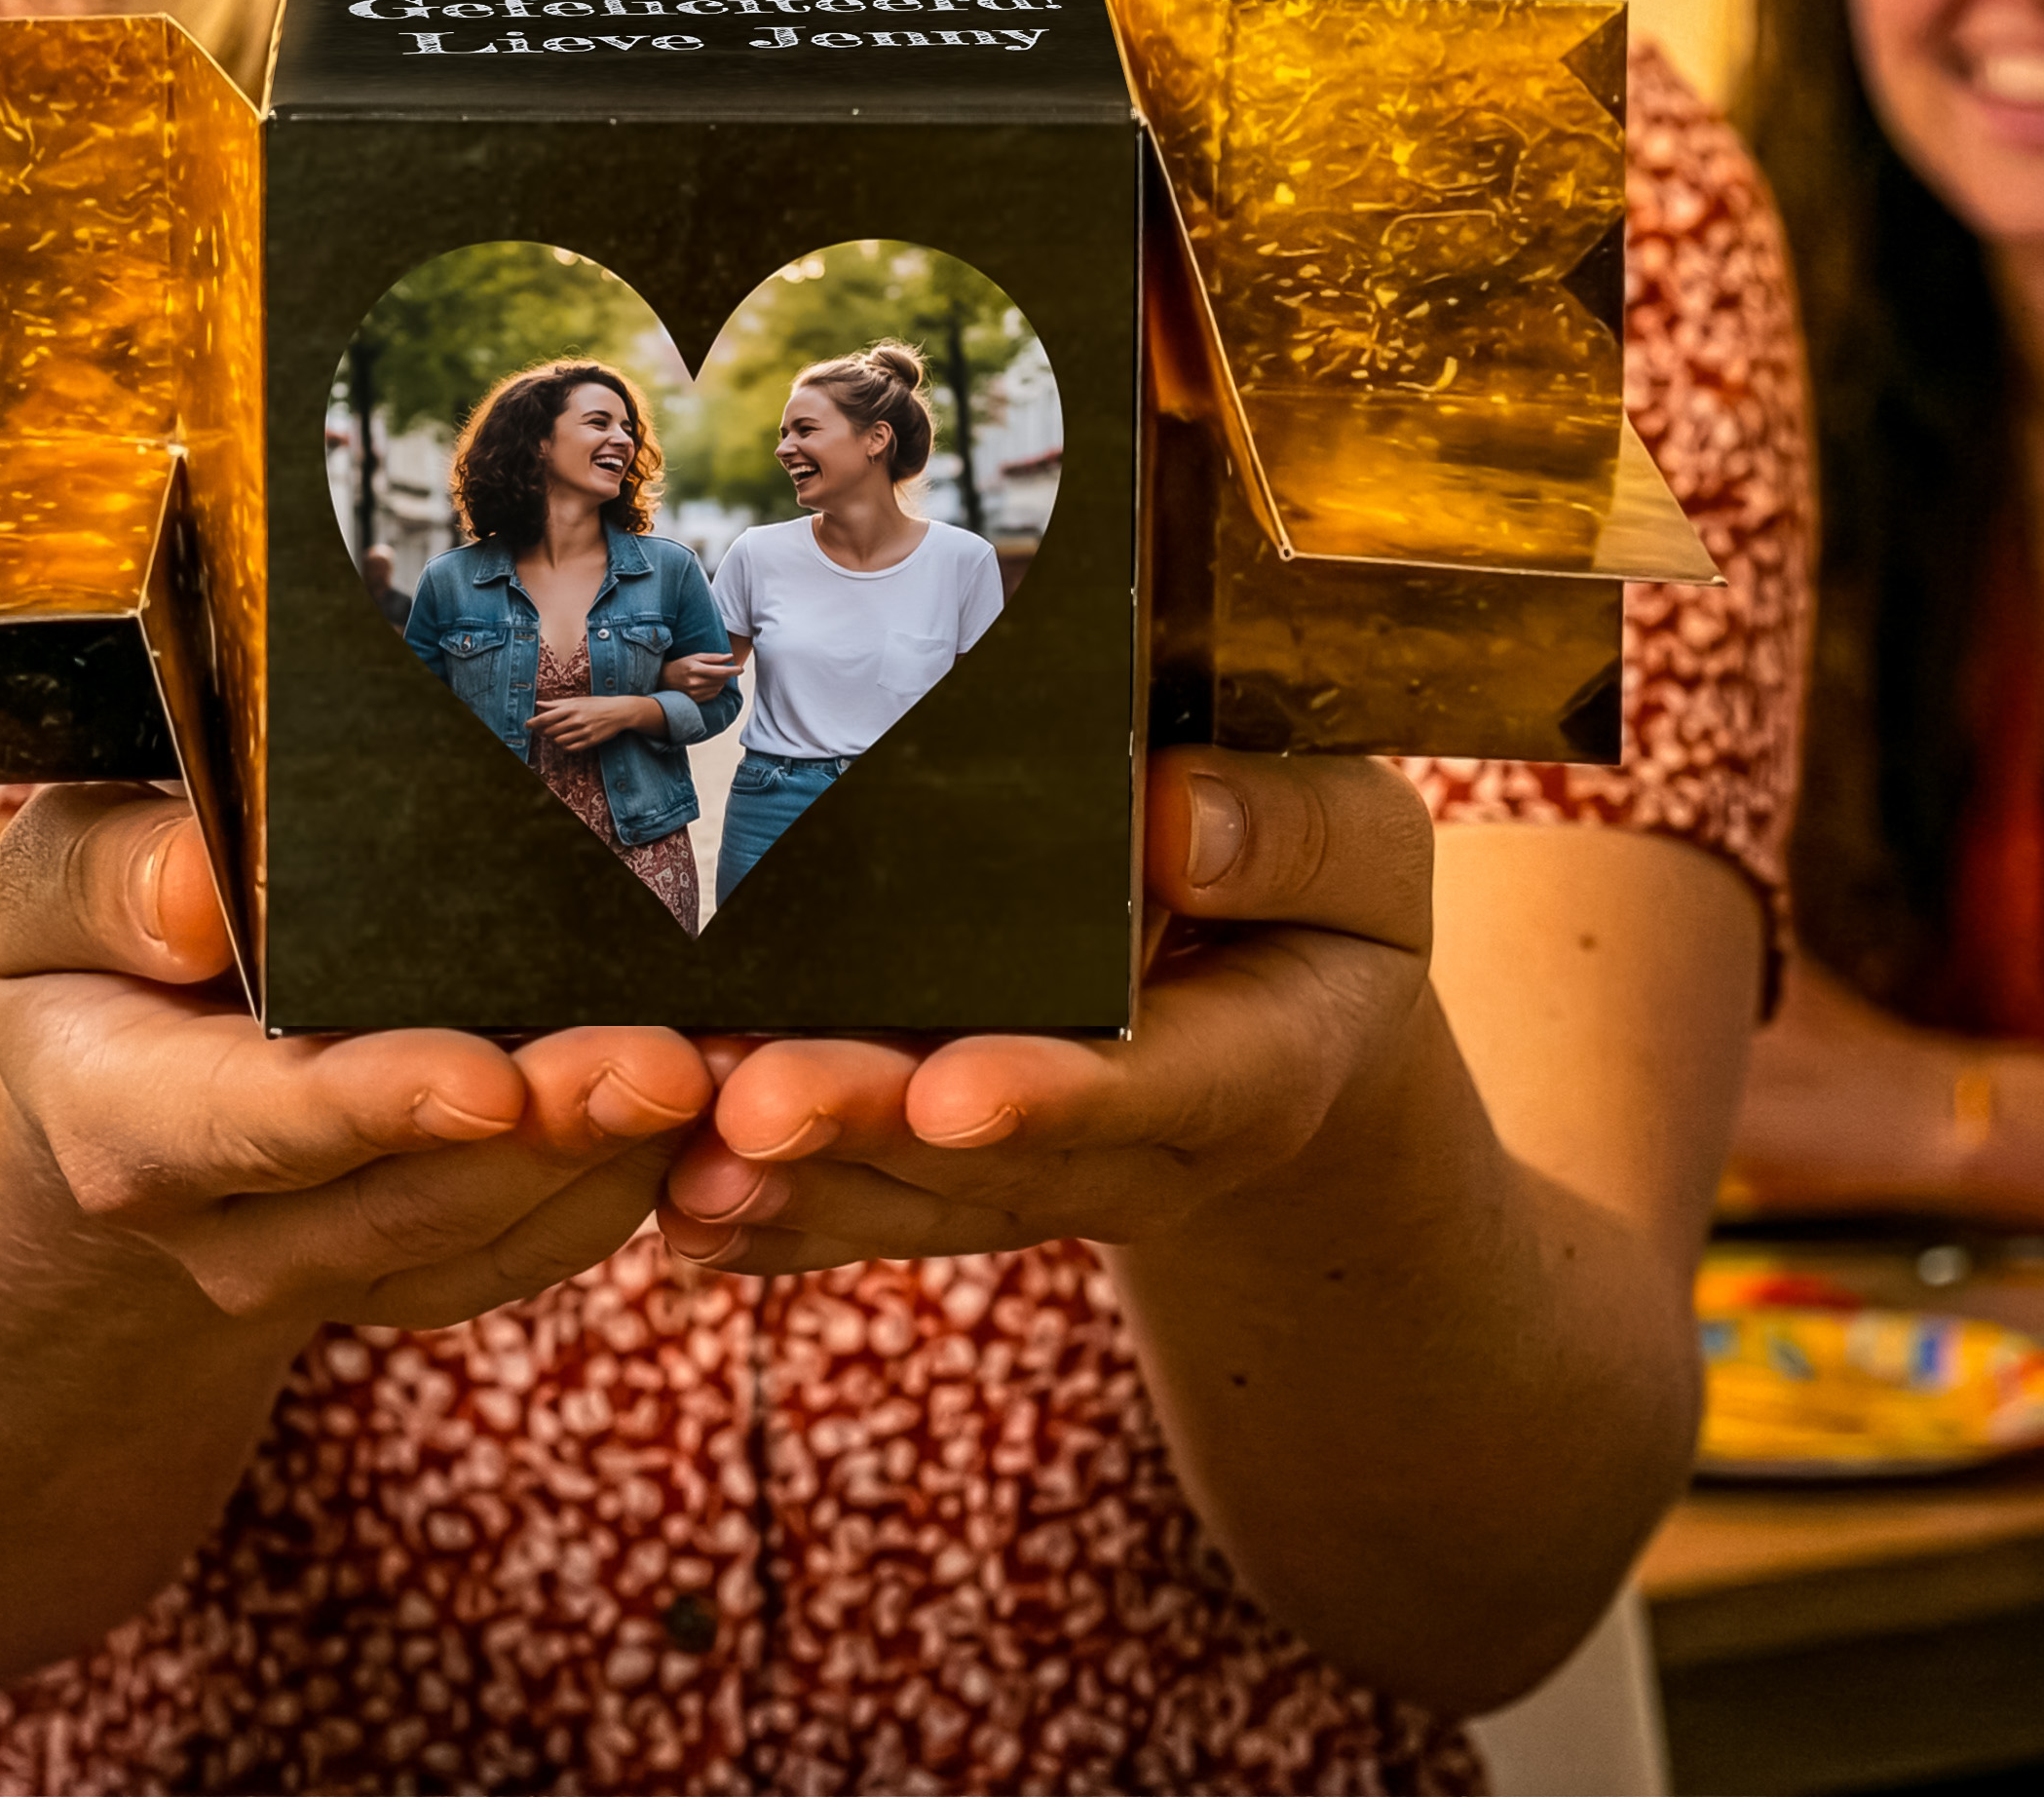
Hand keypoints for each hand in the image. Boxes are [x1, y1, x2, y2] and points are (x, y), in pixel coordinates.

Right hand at [0, 783, 712, 1332]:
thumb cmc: (101, 943)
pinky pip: (539, 1247)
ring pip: (498, 1236)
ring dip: (616, 1158)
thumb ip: (107, 875)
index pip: (265, 1125)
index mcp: (128, 1122)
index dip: (382, 1107)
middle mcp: (234, 1230)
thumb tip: (199, 889)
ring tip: (728, 1066)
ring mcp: (336, 1266)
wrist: (108, 1092)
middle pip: (416, 1196)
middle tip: (676, 1062)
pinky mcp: (425, 1268)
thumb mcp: (54, 882)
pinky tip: (714, 1097)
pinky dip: (629, 1177)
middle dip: (552, 1130)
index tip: (491, 1083)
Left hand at [525, 691, 664, 752]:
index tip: (527, 725)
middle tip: (541, 730)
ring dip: (553, 739)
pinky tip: (564, 740)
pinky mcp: (590, 741)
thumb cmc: (596, 704)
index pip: (546, 718)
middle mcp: (576, 720)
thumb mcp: (577, 700)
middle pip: (550, 731)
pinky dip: (564, 745)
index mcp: (571, 708)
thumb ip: (556, 703)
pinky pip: (570, 748)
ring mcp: (584, 732)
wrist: (618, 712)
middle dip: (542, 732)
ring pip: (559, 741)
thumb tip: (538, 703)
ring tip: (554, 734)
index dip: (533, 723)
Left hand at [657, 746, 1431, 1271]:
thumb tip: (1177, 825)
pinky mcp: (964, 1175)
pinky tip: (680, 1215)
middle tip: (752, 1112)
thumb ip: (1293, 839)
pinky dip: (777, 1218)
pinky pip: (870, 1210)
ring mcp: (1045, 1173)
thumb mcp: (1363, 851)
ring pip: (914, 1198)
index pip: (1155, 1085)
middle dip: (868, 1139)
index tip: (949, 1091)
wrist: (1302, 1015)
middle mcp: (1143, 1151)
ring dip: (798, 1186)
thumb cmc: (1322, 901)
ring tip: (688, 1166)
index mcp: (1259, 1062)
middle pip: (998, 1162)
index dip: (1054, 1095)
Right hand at [660, 651, 742, 700]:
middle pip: (721, 680)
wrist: (662, 680)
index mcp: (695, 669)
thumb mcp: (695, 657)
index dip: (733, 671)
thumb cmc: (680, 665)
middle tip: (723, 669)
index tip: (741, 668)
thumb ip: (714, 658)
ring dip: (721, 682)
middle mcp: (695, 683)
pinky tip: (709, 684)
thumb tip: (730, 657)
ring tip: (713, 675)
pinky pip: (712, 695)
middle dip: (726, 674)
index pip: (721, 672)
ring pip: (718, 688)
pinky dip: (715, 689)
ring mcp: (694, 694)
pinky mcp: (695, 701)